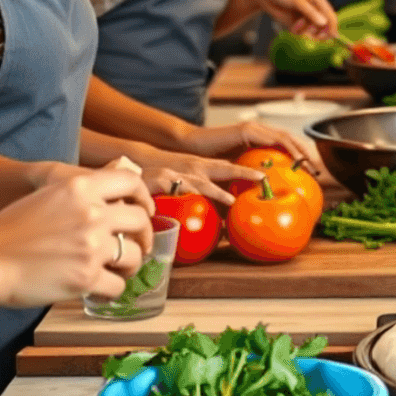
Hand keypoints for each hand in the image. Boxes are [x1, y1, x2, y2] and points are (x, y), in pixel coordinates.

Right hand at [0, 169, 155, 305]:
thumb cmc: (10, 229)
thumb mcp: (49, 193)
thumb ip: (82, 193)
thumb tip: (113, 201)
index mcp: (82, 187)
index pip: (131, 182)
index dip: (144, 197)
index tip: (145, 210)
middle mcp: (92, 213)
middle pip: (140, 220)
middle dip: (143, 235)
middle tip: (137, 246)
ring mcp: (91, 246)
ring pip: (135, 255)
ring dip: (130, 265)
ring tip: (118, 271)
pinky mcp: (85, 278)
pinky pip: (118, 285)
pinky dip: (113, 290)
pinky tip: (102, 291)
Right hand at [120, 143, 263, 206]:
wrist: (128, 171)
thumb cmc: (158, 184)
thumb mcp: (183, 188)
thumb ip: (200, 201)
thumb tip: (222, 227)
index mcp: (200, 169)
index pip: (227, 168)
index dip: (246, 172)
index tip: (266, 178)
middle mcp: (192, 168)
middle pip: (223, 169)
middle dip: (244, 173)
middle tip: (263, 179)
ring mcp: (178, 174)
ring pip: (202, 182)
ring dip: (218, 191)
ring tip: (232, 200)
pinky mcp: (162, 181)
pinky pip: (178, 189)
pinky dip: (187, 196)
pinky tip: (193, 201)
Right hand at [185, 119, 322, 171]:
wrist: (189, 147)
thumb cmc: (208, 163)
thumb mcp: (232, 174)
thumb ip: (245, 183)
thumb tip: (253, 206)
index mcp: (257, 141)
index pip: (284, 146)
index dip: (300, 157)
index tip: (312, 173)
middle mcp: (257, 132)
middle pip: (289, 140)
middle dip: (305, 154)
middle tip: (316, 171)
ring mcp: (252, 129)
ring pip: (284, 138)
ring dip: (299, 151)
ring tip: (309, 166)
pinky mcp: (246, 131)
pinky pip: (273, 139)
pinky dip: (286, 149)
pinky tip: (290, 163)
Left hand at [247, 0, 336, 38]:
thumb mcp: (296, 0)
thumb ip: (310, 12)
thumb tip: (324, 23)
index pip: (330, 15)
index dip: (332, 27)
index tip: (330, 37)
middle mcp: (314, 7)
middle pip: (324, 25)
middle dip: (318, 32)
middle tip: (310, 36)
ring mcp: (306, 15)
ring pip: (313, 30)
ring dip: (306, 33)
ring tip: (295, 28)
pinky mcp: (297, 22)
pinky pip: (303, 32)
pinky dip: (300, 33)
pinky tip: (292, 29)